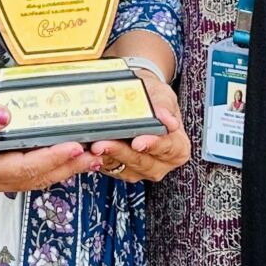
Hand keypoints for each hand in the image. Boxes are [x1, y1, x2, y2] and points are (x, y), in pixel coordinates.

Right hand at [0, 96, 99, 197]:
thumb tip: (6, 114)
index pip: (20, 168)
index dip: (50, 158)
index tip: (74, 146)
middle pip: (33, 178)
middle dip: (65, 166)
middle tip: (95, 153)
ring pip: (32, 178)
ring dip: (61, 168)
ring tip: (90, 156)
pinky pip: (25, 171)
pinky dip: (47, 164)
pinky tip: (64, 155)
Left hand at [89, 67, 189, 182]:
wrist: (139, 98)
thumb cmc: (154, 98)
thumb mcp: (163, 95)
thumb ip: (164, 106)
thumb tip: (168, 119)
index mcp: (177, 148)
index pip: (168, 149)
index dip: (153, 145)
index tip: (138, 141)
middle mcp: (160, 163)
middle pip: (142, 162)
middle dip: (121, 152)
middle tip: (103, 144)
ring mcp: (139, 169)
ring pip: (122, 167)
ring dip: (106, 157)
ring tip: (92, 146)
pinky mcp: (120, 169)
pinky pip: (108, 167)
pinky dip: (97, 159)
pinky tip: (87, 150)